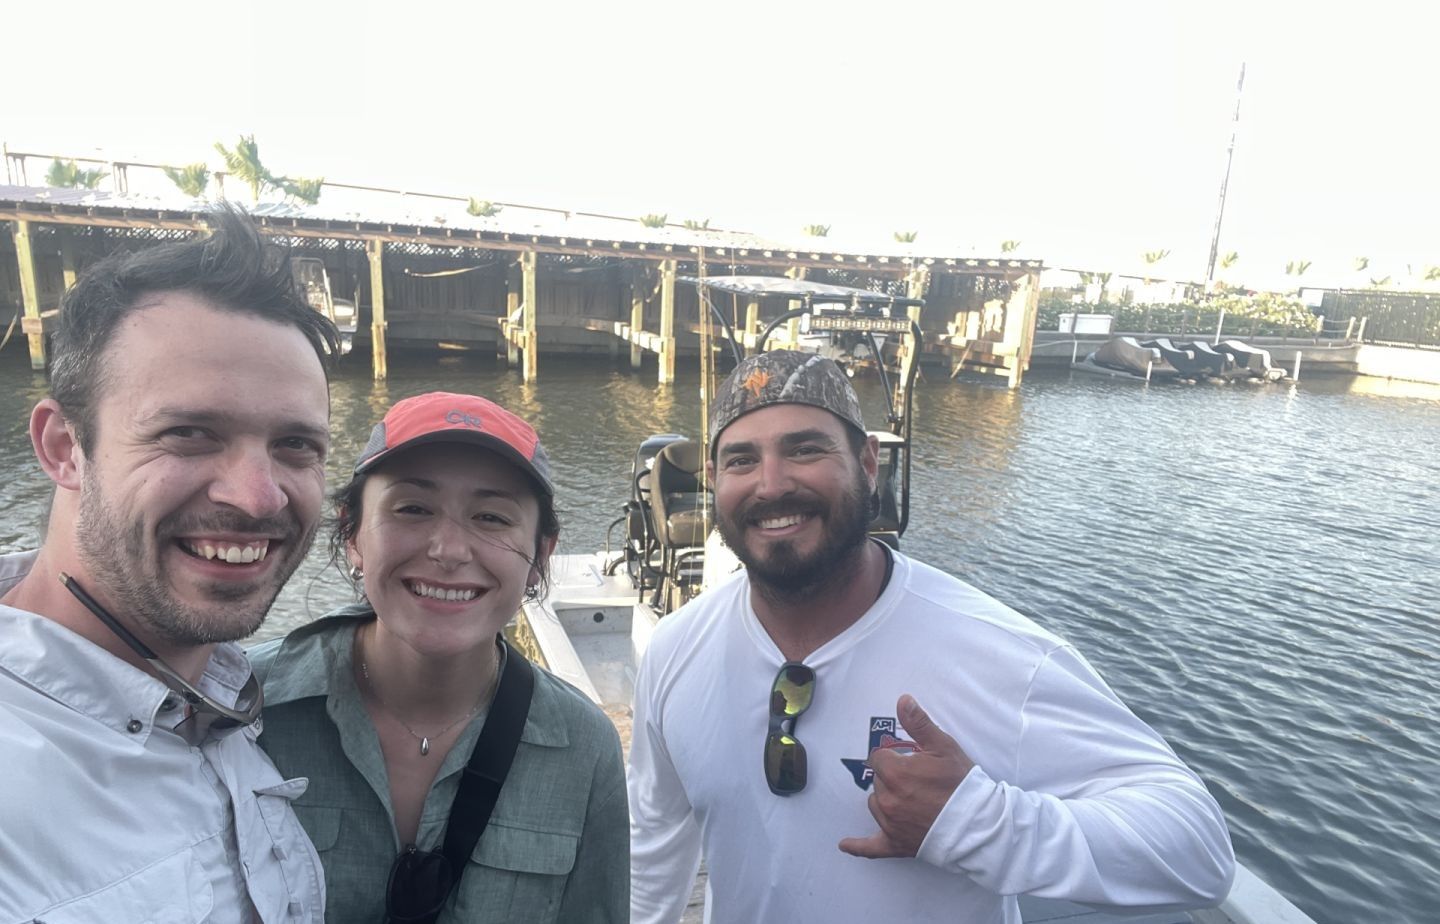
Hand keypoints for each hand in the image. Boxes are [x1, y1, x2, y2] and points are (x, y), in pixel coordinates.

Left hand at [838, 694, 974, 858]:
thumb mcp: (943, 746)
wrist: (978, 823)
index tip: (912, 762)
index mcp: (894, 772)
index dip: (896, 758)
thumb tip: (902, 700)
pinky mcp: (895, 843)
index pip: (879, 757)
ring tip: (913, 801)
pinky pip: (871, 847)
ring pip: (876, 804)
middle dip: (893, 777)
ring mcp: (889, 823)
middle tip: (919, 782)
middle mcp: (887, 798)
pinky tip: (844, 844)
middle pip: (878, 780)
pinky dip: (858, 846)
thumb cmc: (961, 783)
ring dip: (887, 800)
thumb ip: (919, 723)